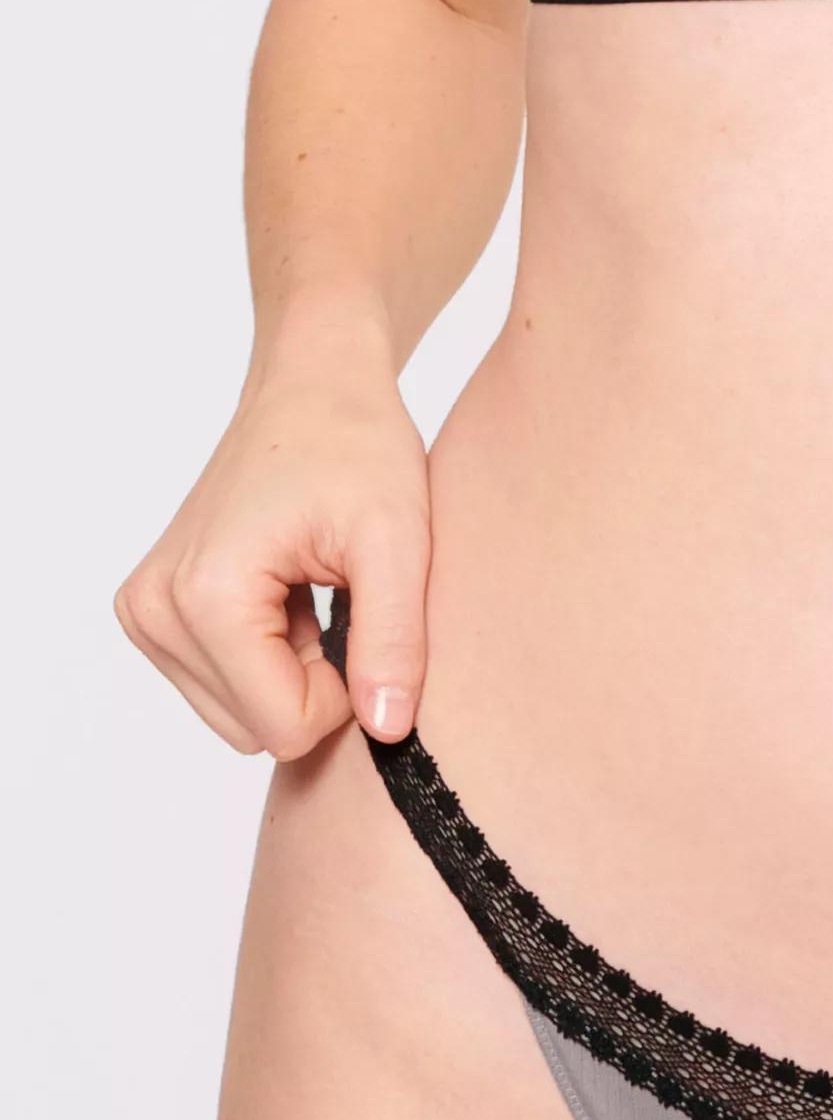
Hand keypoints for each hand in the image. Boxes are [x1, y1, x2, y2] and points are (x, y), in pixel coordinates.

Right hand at [115, 328, 429, 756]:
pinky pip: (228, 690)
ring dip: (295, 673)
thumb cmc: (357, 448)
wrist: (313, 389)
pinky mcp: (155, 613)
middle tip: (342, 607)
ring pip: (244, 719)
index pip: (286, 728)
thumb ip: (393, 642)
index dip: (347, 694)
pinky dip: (273, 659)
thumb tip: (387, 730)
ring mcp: (146, 613)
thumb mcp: (398, 544)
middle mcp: (155, 609)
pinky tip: (292, 599)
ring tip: (314, 598)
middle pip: (259, 731)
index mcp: (205, 596)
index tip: (364, 621)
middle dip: (317, 687)